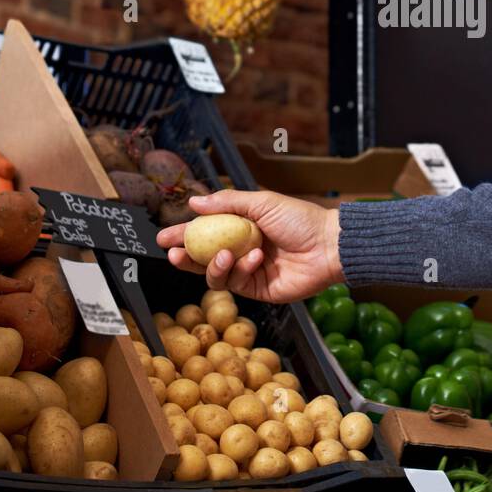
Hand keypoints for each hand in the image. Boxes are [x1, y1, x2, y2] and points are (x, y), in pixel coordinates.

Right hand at [156, 188, 341, 303]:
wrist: (329, 245)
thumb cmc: (300, 219)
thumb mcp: (261, 203)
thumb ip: (227, 203)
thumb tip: (194, 202)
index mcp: (241, 227)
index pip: (204, 232)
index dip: (183, 235)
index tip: (163, 237)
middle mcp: (241, 250)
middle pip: (203, 258)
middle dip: (186, 257)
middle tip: (174, 253)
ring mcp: (249, 271)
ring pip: (215, 275)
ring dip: (213, 265)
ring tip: (224, 253)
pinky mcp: (259, 290)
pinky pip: (237, 284)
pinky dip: (241, 270)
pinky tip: (254, 258)